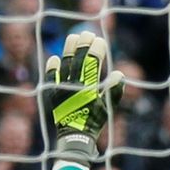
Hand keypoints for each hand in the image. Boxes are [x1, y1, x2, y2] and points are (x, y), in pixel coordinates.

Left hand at [42, 31, 125, 162]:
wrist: (74, 136)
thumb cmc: (94, 122)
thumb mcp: (108, 108)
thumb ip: (113, 90)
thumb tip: (118, 74)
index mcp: (88, 87)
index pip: (92, 63)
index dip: (96, 50)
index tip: (100, 40)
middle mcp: (72, 85)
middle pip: (77, 60)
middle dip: (82, 45)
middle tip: (87, 33)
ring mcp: (60, 88)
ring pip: (64, 64)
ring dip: (68, 50)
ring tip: (72, 37)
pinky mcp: (52, 93)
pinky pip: (51, 77)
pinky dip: (53, 67)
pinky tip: (55, 58)